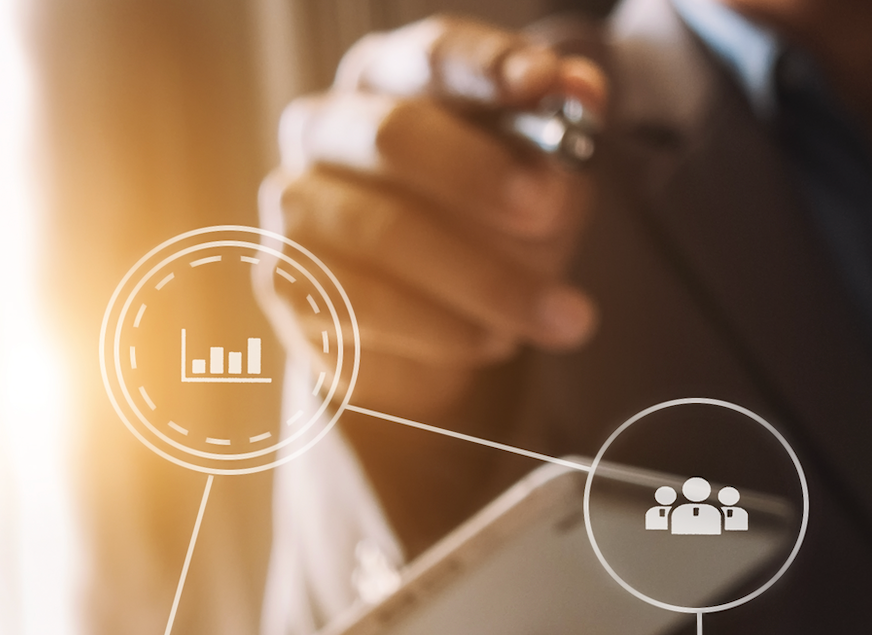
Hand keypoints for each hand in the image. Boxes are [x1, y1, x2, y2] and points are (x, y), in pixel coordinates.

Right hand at [264, 19, 608, 420]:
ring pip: (386, 232)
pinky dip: (445, 328)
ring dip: (486, 279)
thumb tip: (583, 91)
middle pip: (394, 134)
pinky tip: (495, 340)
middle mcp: (326, 126)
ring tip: (562, 316)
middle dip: (479, 173)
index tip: (542, 83)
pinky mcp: (289, 280)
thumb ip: (556, 138)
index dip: (486, 66)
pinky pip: (367, 305)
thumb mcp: (538, 185)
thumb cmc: (485, 234)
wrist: (427, 338)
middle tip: (547, 207)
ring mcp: (296, 201)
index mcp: (388, 78)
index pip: (430, 56)